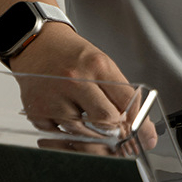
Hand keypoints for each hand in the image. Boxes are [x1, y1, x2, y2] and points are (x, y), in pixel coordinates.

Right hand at [9, 22, 156, 148]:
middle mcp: (75, 81)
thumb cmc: (71, 54)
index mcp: (97, 65)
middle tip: (118, 135)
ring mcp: (55, 98)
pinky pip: (60, 137)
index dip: (139, 124)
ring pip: (84, 134)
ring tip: (89, 122)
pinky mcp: (37, 112)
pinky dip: (68, 134)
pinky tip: (68, 119)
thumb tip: (137, 124)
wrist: (36, 45)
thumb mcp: (100, 63)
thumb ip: (118, 92)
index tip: (145, 137)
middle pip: (107, 121)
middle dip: (116, 132)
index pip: (126, 101)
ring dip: (91, 135)